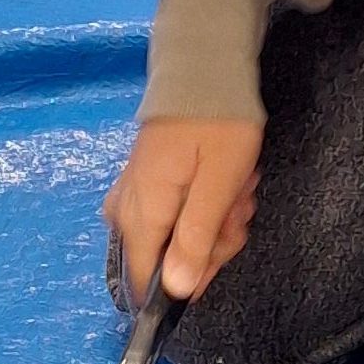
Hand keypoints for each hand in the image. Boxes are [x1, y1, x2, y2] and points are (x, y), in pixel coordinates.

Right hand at [106, 115, 261, 306]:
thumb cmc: (216, 124)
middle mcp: (129, 211)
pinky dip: (206, 208)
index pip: (148, 280)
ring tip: (233, 188)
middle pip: (168, 263)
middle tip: (234, 208)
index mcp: (143, 214)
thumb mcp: (218, 185)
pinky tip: (222, 187)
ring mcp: (136, 197)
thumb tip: (178, 291)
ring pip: (178, 240)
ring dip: (216, 223)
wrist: (204, 71)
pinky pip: (176, 216)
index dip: (188, 280)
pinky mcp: (148, 185)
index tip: (216, 253)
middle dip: (213, 242)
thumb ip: (196, 239)